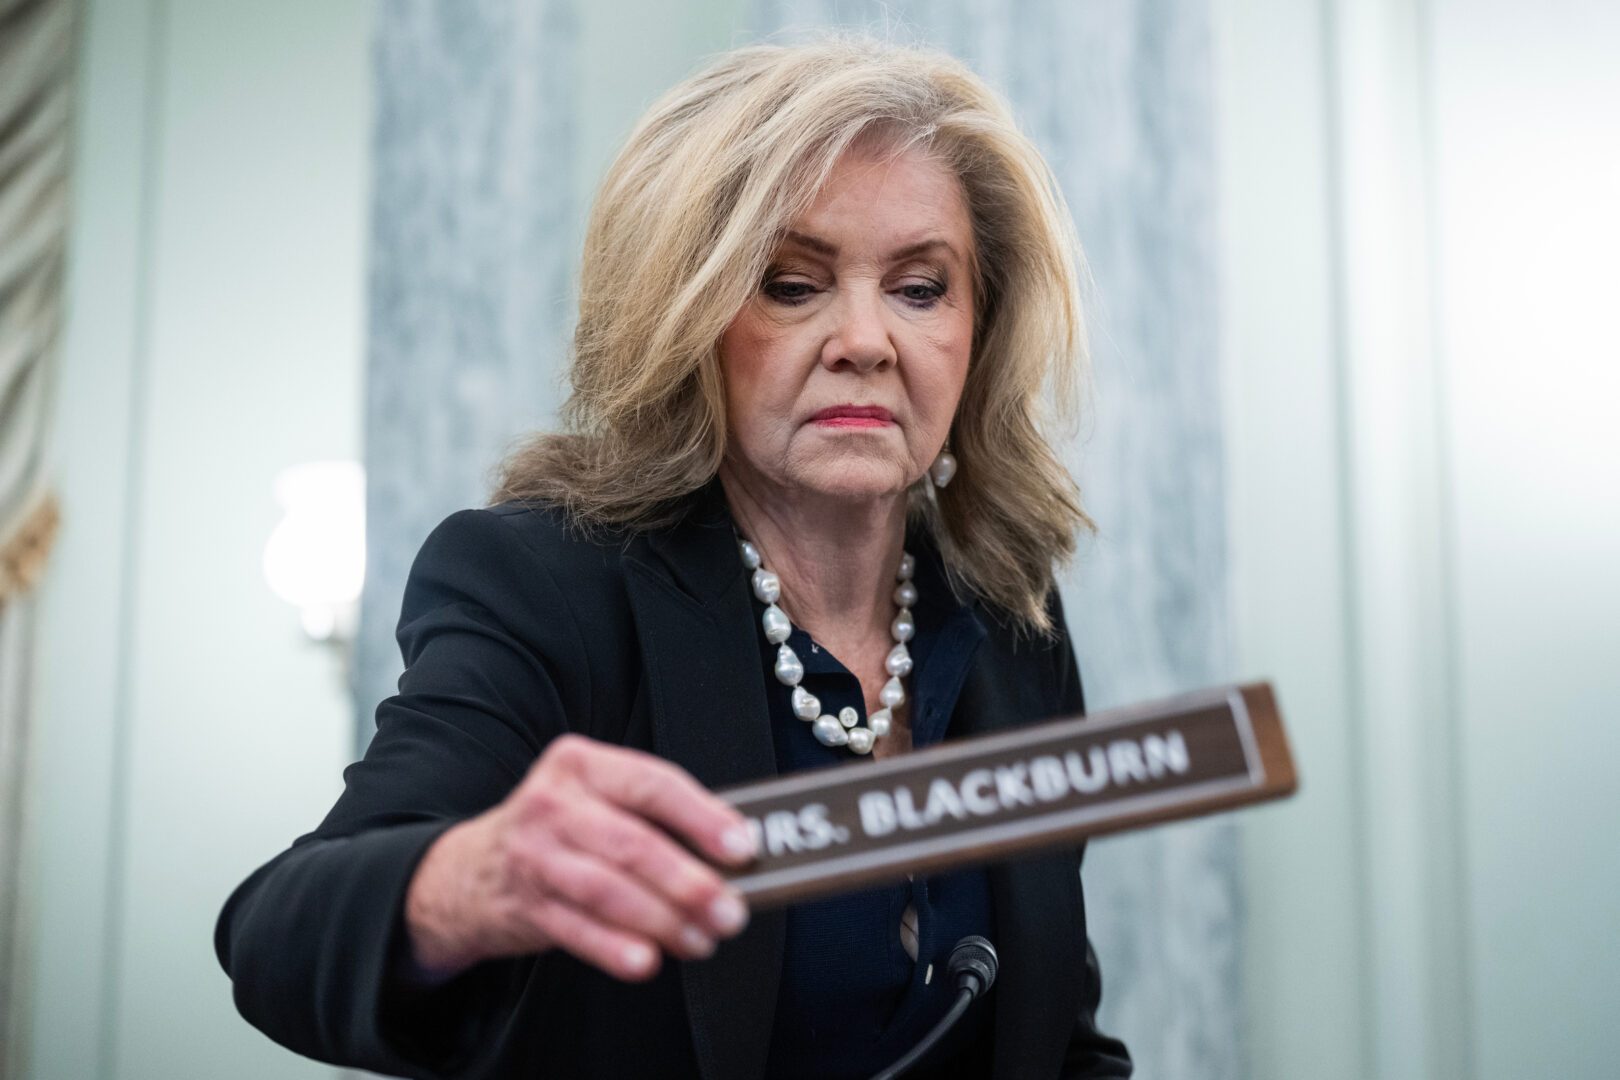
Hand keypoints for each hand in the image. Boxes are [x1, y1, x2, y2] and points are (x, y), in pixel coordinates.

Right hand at [403, 734, 756, 982]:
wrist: (471, 870)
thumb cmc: (559, 830)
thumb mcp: (597, 800)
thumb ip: (659, 819)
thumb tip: (734, 852)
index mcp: (583, 764)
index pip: (652, 784)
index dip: (702, 817)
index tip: (741, 848)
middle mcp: (554, 803)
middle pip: (632, 843)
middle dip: (689, 883)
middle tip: (729, 911)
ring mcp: (534, 854)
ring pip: (608, 889)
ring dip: (663, 920)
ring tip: (701, 939)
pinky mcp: (524, 905)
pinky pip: (577, 930)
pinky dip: (616, 948)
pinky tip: (648, 960)